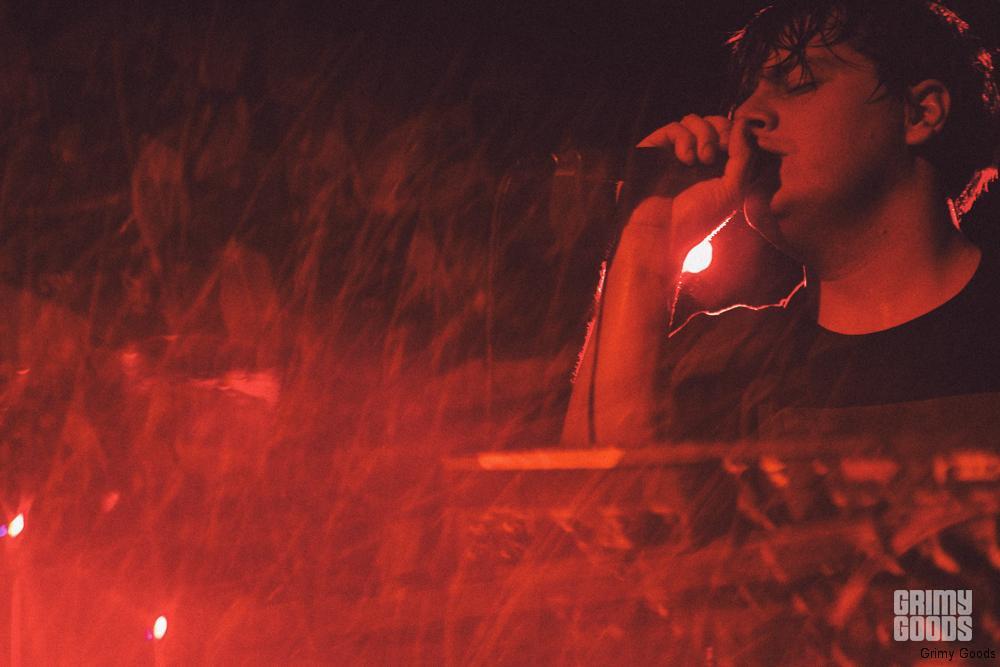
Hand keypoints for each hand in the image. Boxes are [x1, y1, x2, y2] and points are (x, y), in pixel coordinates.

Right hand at [630, 114, 757, 253]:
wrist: (662, 235)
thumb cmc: (698, 220)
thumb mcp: (733, 190)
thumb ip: (743, 156)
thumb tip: (743, 122)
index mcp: (716, 166)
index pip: (730, 133)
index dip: (736, 133)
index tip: (735, 149)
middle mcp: (695, 157)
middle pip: (713, 121)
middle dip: (721, 129)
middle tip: (721, 150)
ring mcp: (673, 153)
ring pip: (693, 120)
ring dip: (704, 134)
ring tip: (702, 159)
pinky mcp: (654, 150)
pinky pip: (673, 128)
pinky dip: (684, 138)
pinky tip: (686, 159)